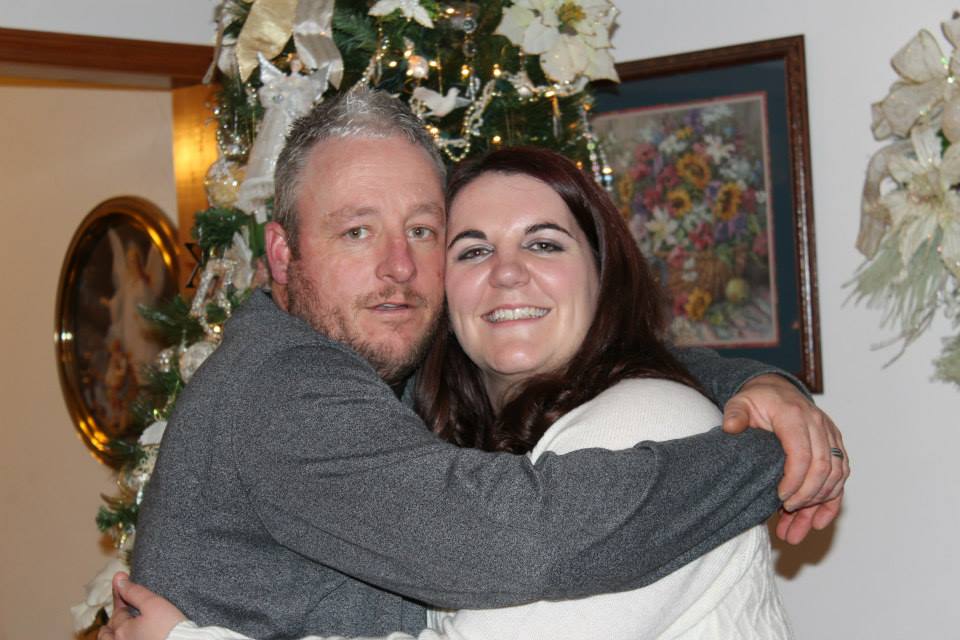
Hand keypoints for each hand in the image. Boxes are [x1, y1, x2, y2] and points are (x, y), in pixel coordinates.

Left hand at [97, 572, 185, 639]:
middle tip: (120, 608)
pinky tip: (130, 635)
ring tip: (117, 628)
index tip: (121, 579)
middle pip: (110, 630)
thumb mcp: (153, 604)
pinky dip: (122, 638)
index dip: (120, 594)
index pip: (118, 610)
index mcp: (122, 630)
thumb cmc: (169, 627)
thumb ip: (134, 592)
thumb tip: (119, 581)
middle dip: (114, 617)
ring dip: (113, 632)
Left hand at [721, 374, 848, 541]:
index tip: (779, 498)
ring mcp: (830, 435)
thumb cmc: (758, 400)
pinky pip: (841, 477)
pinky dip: (832, 502)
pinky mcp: (835, 446)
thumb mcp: (740, 403)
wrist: (777, 391)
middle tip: (786, 514)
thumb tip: (731, 428)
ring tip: (794, 530)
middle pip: (822, 468)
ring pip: (834, 477)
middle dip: (806, 498)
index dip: (794, 480)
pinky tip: (816, 523)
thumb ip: (735, 415)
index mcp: (794, 415)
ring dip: (817, 506)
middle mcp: (818, 424)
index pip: (803, 453)